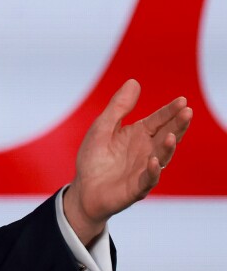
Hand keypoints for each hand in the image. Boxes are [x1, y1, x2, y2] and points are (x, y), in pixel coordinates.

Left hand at [63, 79, 191, 244]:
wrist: (83, 189)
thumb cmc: (94, 158)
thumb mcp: (102, 127)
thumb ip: (118, 107)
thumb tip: (134, 82)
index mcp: (139, 135)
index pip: (158, 120)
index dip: (170, 111)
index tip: (182, 101)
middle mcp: (146, 151)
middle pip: (166, 136)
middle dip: (177, 125)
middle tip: (187, 112)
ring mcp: (143, 170)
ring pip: (161, 157)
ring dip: (167, 148)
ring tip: (171, 136)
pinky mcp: (136, 188)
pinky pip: (147, 179)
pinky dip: (152, 171)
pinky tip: (153, 161)